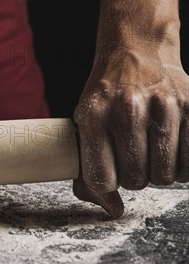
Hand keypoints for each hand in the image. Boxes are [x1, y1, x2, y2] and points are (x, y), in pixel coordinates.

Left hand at [73, 44, 187, 216]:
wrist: (136, 53)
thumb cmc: (106, 97)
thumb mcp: (84, 125)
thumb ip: (89, 168)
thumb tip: (112, 210)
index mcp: (95, 116)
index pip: (102, 178)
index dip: (106, 188)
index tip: (110, 181)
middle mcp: (128, 111)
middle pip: (136, 181)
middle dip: (133, 177)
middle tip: (132, 158)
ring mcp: (164, 107)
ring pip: (166, 176)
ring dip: (158, 171)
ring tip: (150, 150)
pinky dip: (182, 164)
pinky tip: (171, 147)